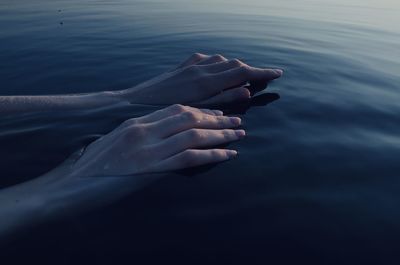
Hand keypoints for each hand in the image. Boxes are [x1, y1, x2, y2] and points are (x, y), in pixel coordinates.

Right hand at [16, 105, 243, 217]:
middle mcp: (144, 130)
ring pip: (194, 134)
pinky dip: (213, 154)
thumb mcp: (115, 144)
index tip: (218, 112)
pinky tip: (228, 154)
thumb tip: (163, 139)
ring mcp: (147, 148)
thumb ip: (139, 137)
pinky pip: (190, 157)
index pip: (176, 109)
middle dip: (216, 118)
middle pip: (189, 117)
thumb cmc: (90, 167)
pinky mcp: (150, 168)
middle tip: (237, 120)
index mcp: (135, 122)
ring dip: (221, 134)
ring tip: (240, 134)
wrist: (69, 185)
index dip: (201, 110)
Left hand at [119, 53, 282, 105]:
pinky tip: (218, 70)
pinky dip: (220, 63)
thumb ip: (223, 100)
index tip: (278, 73)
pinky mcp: (184, 65)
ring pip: (223, 60)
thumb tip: (247, 91)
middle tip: (265, 76)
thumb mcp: (197, 111)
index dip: (262, 73)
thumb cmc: (166, 112)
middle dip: (252, 70)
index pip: (243, 73)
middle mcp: (202, 69)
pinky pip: (208, 59)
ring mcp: (192, 64)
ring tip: (245, 75)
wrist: (136, 100)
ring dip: (236, 66)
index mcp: (207, 82)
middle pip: (235, 64)